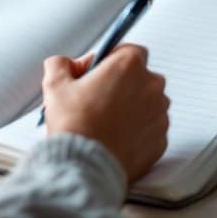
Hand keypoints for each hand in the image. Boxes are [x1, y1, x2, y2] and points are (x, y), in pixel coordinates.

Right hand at [42, 45, 168, 185]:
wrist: (85, 167)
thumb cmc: (74, 126)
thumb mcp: (55, 85)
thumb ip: (61, 64)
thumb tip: (66, 65)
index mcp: (129, 66)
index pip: (128, 50)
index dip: (110, 60)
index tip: (96, 73)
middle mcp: (151, 87)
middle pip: (140, 76)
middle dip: (122, 84)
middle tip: (98, 99)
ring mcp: (160, 115)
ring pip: (148, 103)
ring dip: (132, 107)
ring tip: (106, 122)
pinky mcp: (161, 140)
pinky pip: (151, 128)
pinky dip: (138, 131)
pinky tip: (116, 138)